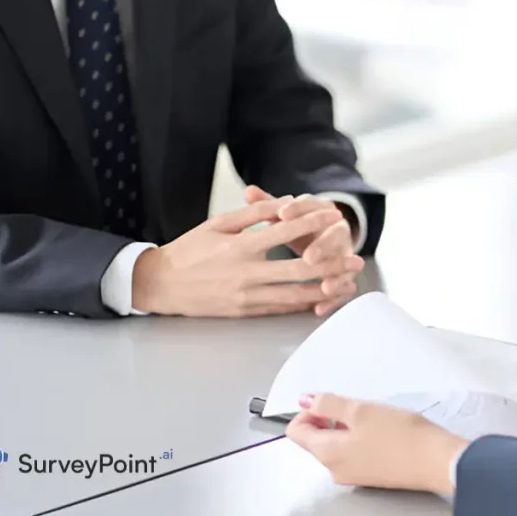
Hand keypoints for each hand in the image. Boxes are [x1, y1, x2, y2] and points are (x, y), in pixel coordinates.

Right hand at [132, 197, 363, 317]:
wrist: (161, 285)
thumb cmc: (190, 249)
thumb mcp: (219, 222)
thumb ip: (254, 213)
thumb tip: (287, 203)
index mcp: (240, 246)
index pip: (285, 233)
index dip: (313, 224)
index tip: (333, 217)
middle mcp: (246, 274)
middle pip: (299, 270)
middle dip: (331, 264)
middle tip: (355, 259)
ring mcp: (247, 296)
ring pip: (294, 295)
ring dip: (324, 289)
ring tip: (346, 282)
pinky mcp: (245, 312)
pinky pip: (280, 309)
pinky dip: (303, 304)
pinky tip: (321, 299)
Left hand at [286, 394, 468, 496]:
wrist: (436, 461)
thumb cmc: (400, 434)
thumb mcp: (360, 410)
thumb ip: (328, 404)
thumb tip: (304, 400)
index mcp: (326, 453)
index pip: (296, 431)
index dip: (308, 411)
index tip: (330, 401)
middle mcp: (334, 469)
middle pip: (315, 439)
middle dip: (330, 418)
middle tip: (357, 407)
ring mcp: (352, 475)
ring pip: (335, 444)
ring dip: (346, 427)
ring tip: (373, 417)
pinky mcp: (370, 475)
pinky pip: (352, 453)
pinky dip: (359, 438)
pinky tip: (382, 431)